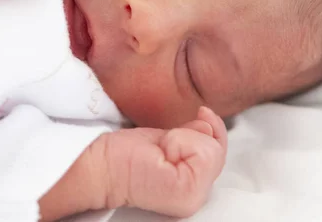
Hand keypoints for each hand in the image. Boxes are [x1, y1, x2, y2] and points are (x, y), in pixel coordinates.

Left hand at [110, 106, 227, 216]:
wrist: (102, 165)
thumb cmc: (129, 153)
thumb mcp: (174, 138)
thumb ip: (199, 136)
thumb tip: (209, 122)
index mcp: (195, 187)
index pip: (219, 153)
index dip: (203, 133)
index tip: (175, 136)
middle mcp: (198, 198)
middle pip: (219, 149)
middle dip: (192, 135)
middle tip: (164, 147)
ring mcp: (195, 199)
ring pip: (214, 149)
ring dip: (184, 137)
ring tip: (162, 151)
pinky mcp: (188, 193)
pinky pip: (204, 152)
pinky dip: (180, 141)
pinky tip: (161, 153)